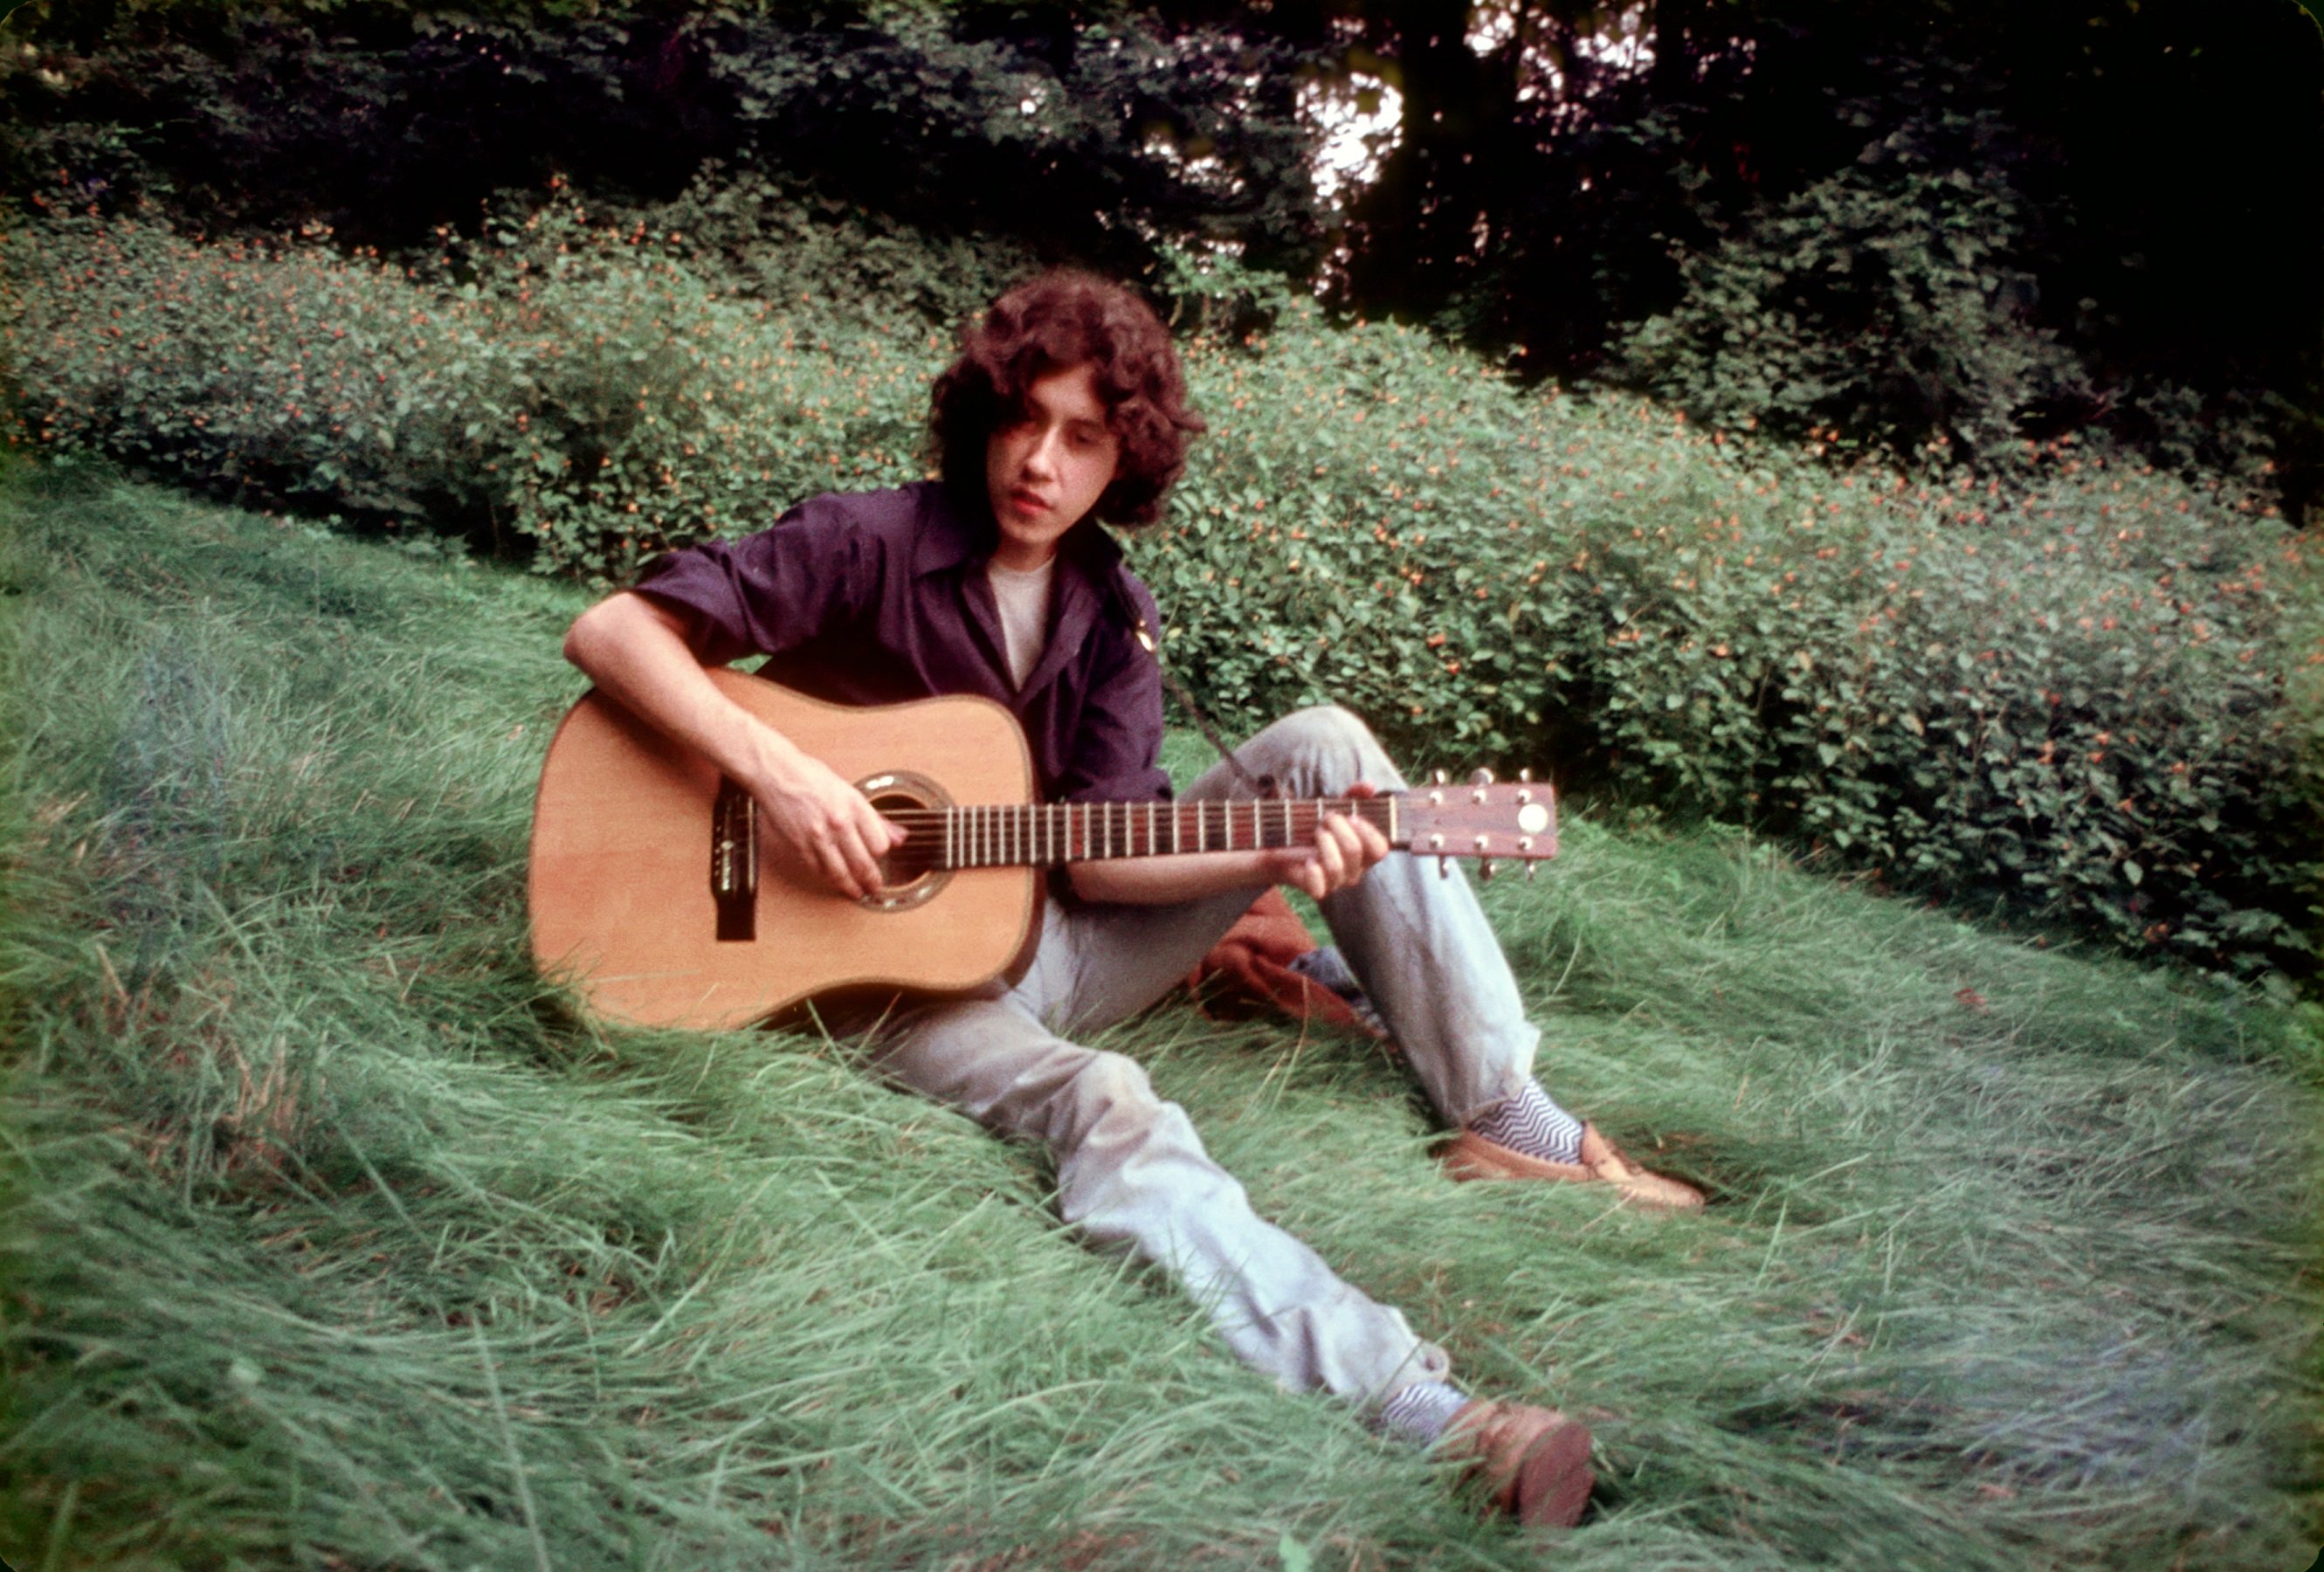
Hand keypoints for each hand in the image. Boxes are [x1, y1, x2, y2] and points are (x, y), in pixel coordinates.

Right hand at [751, 747, 903, 900]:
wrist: (775, 773)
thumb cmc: (810, 776)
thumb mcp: (849, 790)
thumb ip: (875, 817)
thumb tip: (899, 837)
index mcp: (854, 805)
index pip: (880, 843)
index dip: (882, 853)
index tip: (881, 856)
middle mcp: (838, 822)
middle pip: (863, 863)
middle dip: (872, 880)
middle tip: (876, 888)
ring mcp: (818, 836)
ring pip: (840, 873)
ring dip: (851, 887)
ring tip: (858, 892)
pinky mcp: (800, 845)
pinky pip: (819, 870)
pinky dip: (829, 878)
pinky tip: (835, 881)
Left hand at [1264, 781, 1390, 901]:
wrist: (1283, 845)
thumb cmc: (1315, 826)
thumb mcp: (1334, 806)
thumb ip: (1354, 795)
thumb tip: (1369, 786)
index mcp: (1365, 853)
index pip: (1380, 849)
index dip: (1368, 831)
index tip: (1351, 816)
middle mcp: (1355, 870)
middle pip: (1355, 851)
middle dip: (1337, 828)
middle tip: (1325, 819)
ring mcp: (1337, 882)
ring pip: (1336, 866)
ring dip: (1323, 842)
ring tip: (1316, 833)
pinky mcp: (1318, 890)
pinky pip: (1320, 887)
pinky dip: (1312, 871)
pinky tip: (1308, 860)